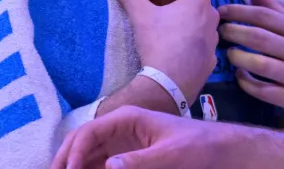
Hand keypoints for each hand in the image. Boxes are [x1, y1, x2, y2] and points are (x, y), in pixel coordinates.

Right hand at [53, 106, 254, 168]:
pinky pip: (100, 165)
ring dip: (74, 167)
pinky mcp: (127, 157)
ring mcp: (121, 143)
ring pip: (87, 155)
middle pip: (81, 142)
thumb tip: (109, 167)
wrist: (218, 149)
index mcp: (127, 119)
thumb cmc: (198, 147)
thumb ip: (141, 161)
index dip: (74, 153)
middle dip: (65, 160)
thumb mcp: (172, 155)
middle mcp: (119, 128)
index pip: (89, 132)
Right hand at [105, 0, 218, 102]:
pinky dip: (183, 35)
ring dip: (174, 16)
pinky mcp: (211, 56)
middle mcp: (212, 14)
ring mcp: (213, 37)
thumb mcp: (139, 13)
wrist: (170, 85)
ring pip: (193, 18)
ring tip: (155, 25)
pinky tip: (168, 45)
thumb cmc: (158, 43)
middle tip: (145, 7)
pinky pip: (196, 38)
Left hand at [219, 0, 283, 124]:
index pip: (265, 15)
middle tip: (220, 32)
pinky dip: (247, 83)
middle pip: (260, 38)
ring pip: (261, 65)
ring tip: (228, 54)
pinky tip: (240, 76)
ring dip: (239, 58)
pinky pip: (265, 91)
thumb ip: (274, 8)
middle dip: (235, 32)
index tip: (220, 11)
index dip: (239, 11)